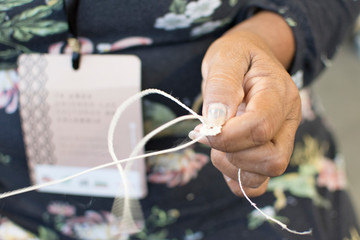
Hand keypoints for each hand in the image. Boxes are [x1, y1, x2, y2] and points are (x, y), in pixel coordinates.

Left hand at [191, 12, 300, 196]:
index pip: (260, 127)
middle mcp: (287, 120)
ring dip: (232, 166)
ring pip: (265, 175)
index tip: (204, 128)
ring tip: (218, 143)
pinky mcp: (268, 151)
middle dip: (232, 153)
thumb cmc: (238, 55)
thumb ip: (221, 86)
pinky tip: (224, 159)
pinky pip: (257, 182)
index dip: (228, 135)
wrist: (249, 58)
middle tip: (212, 135)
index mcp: (279, 93)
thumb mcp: (226, 57)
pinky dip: (236, 178)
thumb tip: (216, 120)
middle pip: (271, 159)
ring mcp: (281, 139)